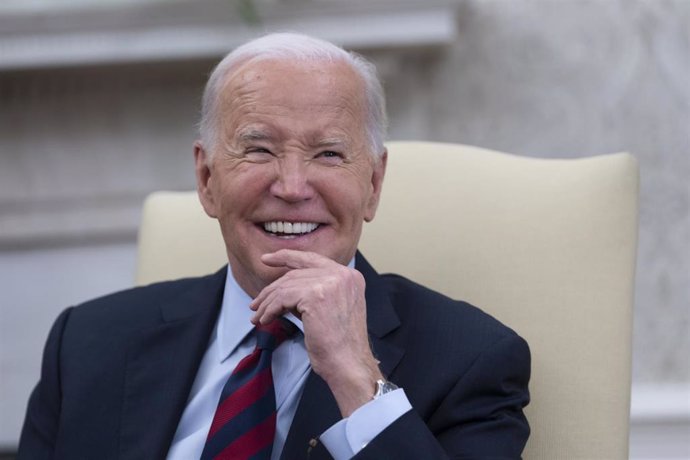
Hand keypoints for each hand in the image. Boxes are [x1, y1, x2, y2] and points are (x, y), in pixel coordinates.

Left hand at [250, 249, 382, 415]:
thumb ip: (314, 293)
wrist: (348, 364)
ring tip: (258, 316)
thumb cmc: (340, 345)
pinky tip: (266, 320)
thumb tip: (284, 291)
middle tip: (256, 303)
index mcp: (350, 276)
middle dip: (272, 289)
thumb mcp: (332, 309)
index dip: (287, 257)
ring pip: (286, 286)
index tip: (267, 259)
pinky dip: (270, 309)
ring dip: (268, 303)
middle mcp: (343, 275)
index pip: (312, 259)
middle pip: (296, 273)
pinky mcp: (316, 295)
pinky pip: (283, 298)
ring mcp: (331, 283)